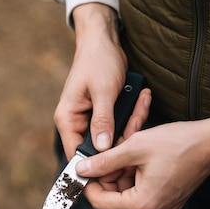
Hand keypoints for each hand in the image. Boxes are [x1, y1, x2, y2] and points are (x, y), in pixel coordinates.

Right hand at [54, 3, 127, 159]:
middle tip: (137, 133)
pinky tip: (142, 102)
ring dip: (128, 129)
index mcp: (67, 119)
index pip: (75, 154)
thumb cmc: (99, 61)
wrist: (103, 42)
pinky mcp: (102, 116)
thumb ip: (103, 120)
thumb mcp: (104, 91)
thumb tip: (103, 149)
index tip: (118, 166)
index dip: (95, 165)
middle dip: (118, 145)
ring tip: (141, 107)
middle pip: (95, 151)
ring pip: (109, 141)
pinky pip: (117, 128)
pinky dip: (131, 120)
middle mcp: (75, 123)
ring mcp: (88, 121)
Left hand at [75, 118, 209, 208]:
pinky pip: (136, 194)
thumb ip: (104, 161)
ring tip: (121, 155)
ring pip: (122, 198)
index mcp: (143, 204)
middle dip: (102, 181)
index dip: (88, 185)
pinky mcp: (164, 202)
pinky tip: (132, 160)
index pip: (100, 203)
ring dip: (116, 177)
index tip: (83, 169)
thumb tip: (81, 169)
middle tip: (102, 160)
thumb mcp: (134, 147)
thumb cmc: (179, 143)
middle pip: (110, 204)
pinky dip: (129, 178)